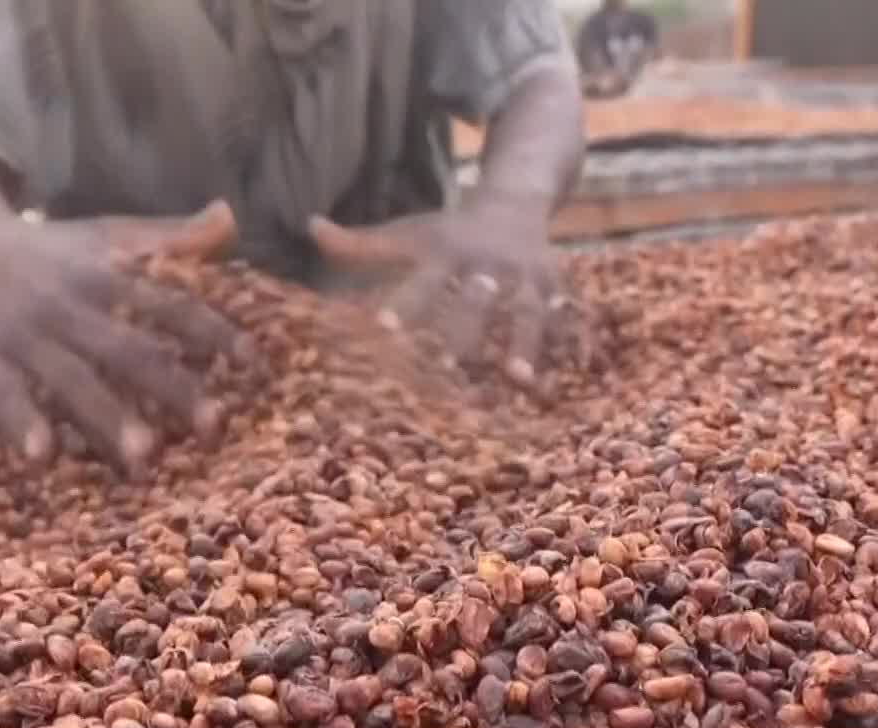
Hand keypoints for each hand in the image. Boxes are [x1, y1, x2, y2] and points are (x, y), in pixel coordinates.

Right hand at [0, 201, 252, 475]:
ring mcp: (26, 333)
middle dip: (172, 387)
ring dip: (108, 418)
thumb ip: (171, 237)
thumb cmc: (56, 249)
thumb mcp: (111, 234)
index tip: (252, 362)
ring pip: (72, 379)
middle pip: (128, 348)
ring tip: (144, 458)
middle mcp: (70, 303)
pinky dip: (22, 425)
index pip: (169, 302)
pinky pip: (4, 395)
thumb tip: (230, 219)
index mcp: (107, 272)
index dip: (212, 330)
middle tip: (215, 427)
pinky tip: (44, 460)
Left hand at [307, 194, 573, 395]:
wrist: (516, 198)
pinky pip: (564, 317)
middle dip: (466, 330)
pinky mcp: (554, 286)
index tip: (382, 329)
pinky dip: (567, 343)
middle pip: (475, 299)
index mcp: (445, 253)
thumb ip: (361, 244)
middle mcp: (486, 265)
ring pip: (526, 311)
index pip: (420, 282)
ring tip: (519, 379)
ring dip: (524, 343)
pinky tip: (570, 374)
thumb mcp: (408, 233)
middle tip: (451, 365)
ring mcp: (524, 276)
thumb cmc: (450, 232)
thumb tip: (307, 226)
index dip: (403, 305)